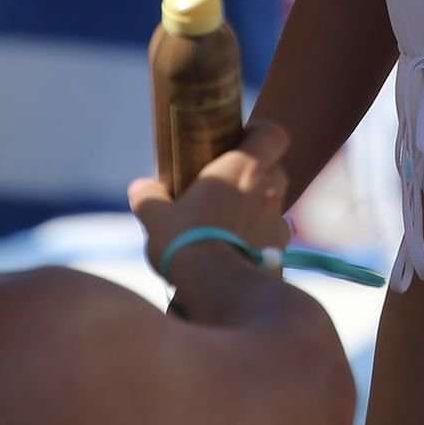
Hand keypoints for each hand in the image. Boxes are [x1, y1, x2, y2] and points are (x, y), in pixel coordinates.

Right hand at [128, 122, 291, 277]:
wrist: (218, 291)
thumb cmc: (187, 242)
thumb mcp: (156, 217)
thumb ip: (149, 197)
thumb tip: (140, 187)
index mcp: (245, 168)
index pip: (273, 134)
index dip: (261, 133)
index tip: (242, 140)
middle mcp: (270, 189)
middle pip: (274, 168)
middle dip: (255, 173)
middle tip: (226, 185)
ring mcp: (279, 221)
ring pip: (273, 203)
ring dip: (256, 208)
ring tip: (227, 224)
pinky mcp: (283, 252)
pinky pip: (272, 237)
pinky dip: (259, 240)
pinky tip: (235, 253)